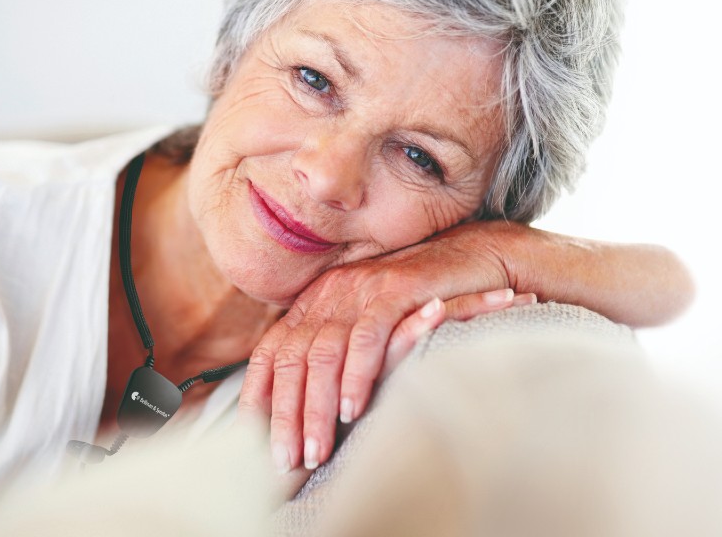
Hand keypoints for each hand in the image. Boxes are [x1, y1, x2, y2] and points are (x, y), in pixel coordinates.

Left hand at [237, 222, 533, 473]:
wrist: (469, 257)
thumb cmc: (419, 301)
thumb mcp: (365, 324)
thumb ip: (336, 354)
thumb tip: (307, 408)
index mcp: (317, 300)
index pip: (272, 349)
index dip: (258, 394)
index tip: (252, 441)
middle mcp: (332, 292)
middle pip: (293, 357)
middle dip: (285, 415)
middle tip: (286, 462)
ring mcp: (362, 288)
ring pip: (324, 353)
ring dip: (317, 407)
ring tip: (317, 450)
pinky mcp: (395, 289)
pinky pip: (367, 336)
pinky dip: (357, 376)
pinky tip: (354, 409)